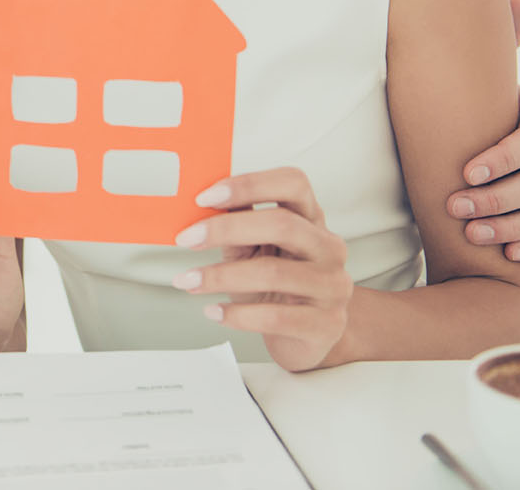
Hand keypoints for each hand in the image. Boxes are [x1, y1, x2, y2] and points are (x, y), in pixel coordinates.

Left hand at [170, 168, 351, 372]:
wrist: (303, 335)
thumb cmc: (274, 286)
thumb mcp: (253, 248)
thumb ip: (235, 223)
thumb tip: (199, 205)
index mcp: (311, 218)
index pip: (293, 183)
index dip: (250, 184)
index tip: (205, 197)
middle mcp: (329, 247)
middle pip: (283, 224)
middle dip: (227, 229)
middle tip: (187, 238)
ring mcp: (332, 286)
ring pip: (274, 273)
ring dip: (221, 276)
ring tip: (189, 281)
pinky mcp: (326, 324)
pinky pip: (276, 317)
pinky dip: (237, 314)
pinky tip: (214, 311)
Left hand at [447, 0, 519, 261]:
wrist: (467, 170)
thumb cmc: (471, 121)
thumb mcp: (480, 85)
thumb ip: (499, 45)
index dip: (505, 156)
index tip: (465, 170)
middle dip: (499, 196)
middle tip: (456, 206)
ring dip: (511, 225)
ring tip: (471, 232)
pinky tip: (507, 254)